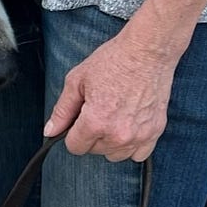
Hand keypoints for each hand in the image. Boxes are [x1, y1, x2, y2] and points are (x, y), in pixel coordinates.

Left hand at [44, 26, 181, 161]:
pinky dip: (132, 146)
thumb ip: (62, 111)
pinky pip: (139, 154)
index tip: (78, 120)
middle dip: (91, 135)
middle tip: (98, 110)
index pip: (75, 147)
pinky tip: (128, 127)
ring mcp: (140, 135)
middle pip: (94, 151)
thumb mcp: (77, 81)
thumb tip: (50, 131)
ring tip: (113, 118)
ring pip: (116, 155)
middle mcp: (118, 134)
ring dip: (110, 142)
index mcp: (96, 122)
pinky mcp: (155, 131)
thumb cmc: (113, 61)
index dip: (72, 134)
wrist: (148, 51)